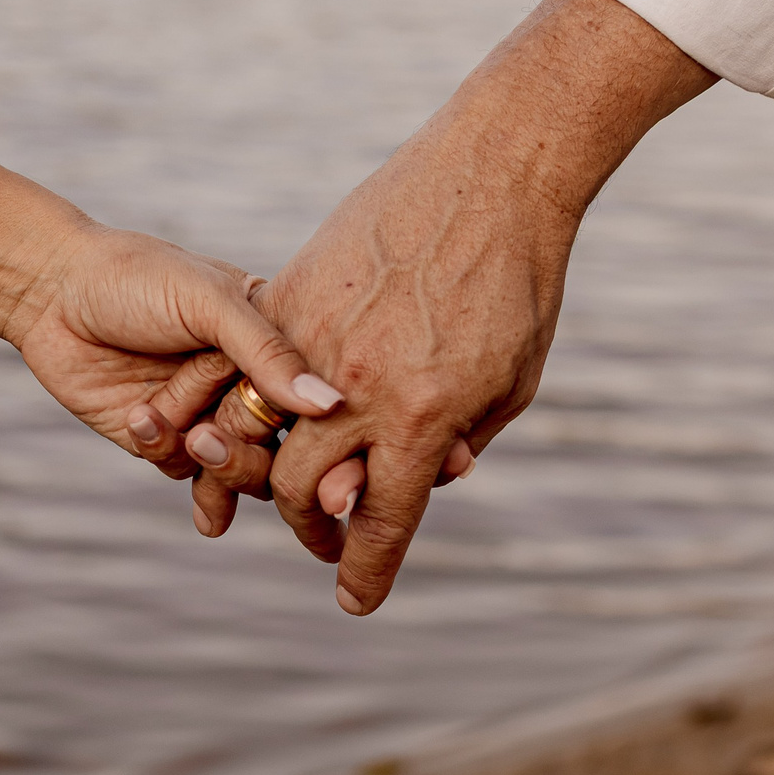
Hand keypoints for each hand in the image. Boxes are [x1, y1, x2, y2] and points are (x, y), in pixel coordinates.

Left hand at [1, 222, 342, 476]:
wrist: (51, 290)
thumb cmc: (138, 276)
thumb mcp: (209, 302)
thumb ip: (268, 353)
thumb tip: (331, 405)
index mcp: (275, 343)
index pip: (316, 405)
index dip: (318, 436)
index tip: (306, 449)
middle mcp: (247, 384)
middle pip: (281, 452)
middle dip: (251, 456)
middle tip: (211, 435)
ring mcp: (206, 415)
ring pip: (237, 474)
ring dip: (216, 466)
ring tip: (188, 437)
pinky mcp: (163, 439)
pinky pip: (182, 470)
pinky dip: (163, 449)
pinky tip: (139, 417)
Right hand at [184, 0, 713, 609]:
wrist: (491, 173)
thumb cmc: (519, 281)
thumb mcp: (511, 382)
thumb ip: (462, 441)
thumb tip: (431, 483)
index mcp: (423, 416)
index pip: (381, 520)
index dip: (365, 572)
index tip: (354, 601)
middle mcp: (360, 385)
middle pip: (304, 489)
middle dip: (312, 531)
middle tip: (329, 543)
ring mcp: (316, 338)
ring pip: (262, 433)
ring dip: (268, 474)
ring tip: (293, 484)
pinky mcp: (290, 294)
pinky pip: (255, 366)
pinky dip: (258, 402)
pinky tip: (279, 411)